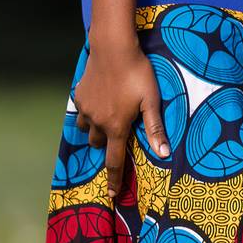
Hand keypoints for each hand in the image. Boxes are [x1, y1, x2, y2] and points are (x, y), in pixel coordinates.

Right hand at [72, 36, 170, 198]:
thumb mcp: (152, 100)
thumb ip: (155, 128)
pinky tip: (99, 98)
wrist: (113, 48)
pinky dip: (89, 110)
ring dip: (95, 128)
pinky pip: (81, 110)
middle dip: (107, 143)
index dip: (114, 180)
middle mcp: (97, 122)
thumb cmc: (138, 73)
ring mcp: (85, 108)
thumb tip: (164, 153)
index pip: (114, 161)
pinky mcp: (78, 94)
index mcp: (116, 127)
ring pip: (86, 128)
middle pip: (98, 144)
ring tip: (107, 116)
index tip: (111, 194)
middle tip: (118, 131)